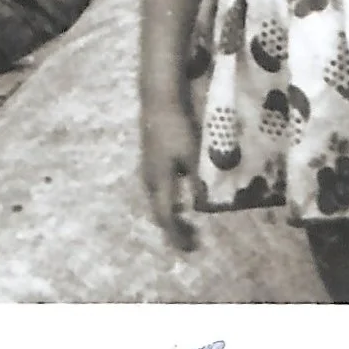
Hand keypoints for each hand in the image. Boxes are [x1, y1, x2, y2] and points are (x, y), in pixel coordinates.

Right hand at [138, 98, 200, 250]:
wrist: (159, 101)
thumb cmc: (177, 128)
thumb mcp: (191, 156)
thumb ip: (196, 182)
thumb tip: (202, 207)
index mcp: (159, 181)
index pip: (165, 217)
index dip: (177, 235)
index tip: (189, 248)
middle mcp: (149, 179)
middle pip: (158, 213)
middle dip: (173, 229)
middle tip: (190, 240)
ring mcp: (147, 169)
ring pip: (156, 201)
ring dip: (170, 215)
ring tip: (186, 224)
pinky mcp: (149, 160)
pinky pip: (157, 190)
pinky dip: (167, 201)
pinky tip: (179, 198)